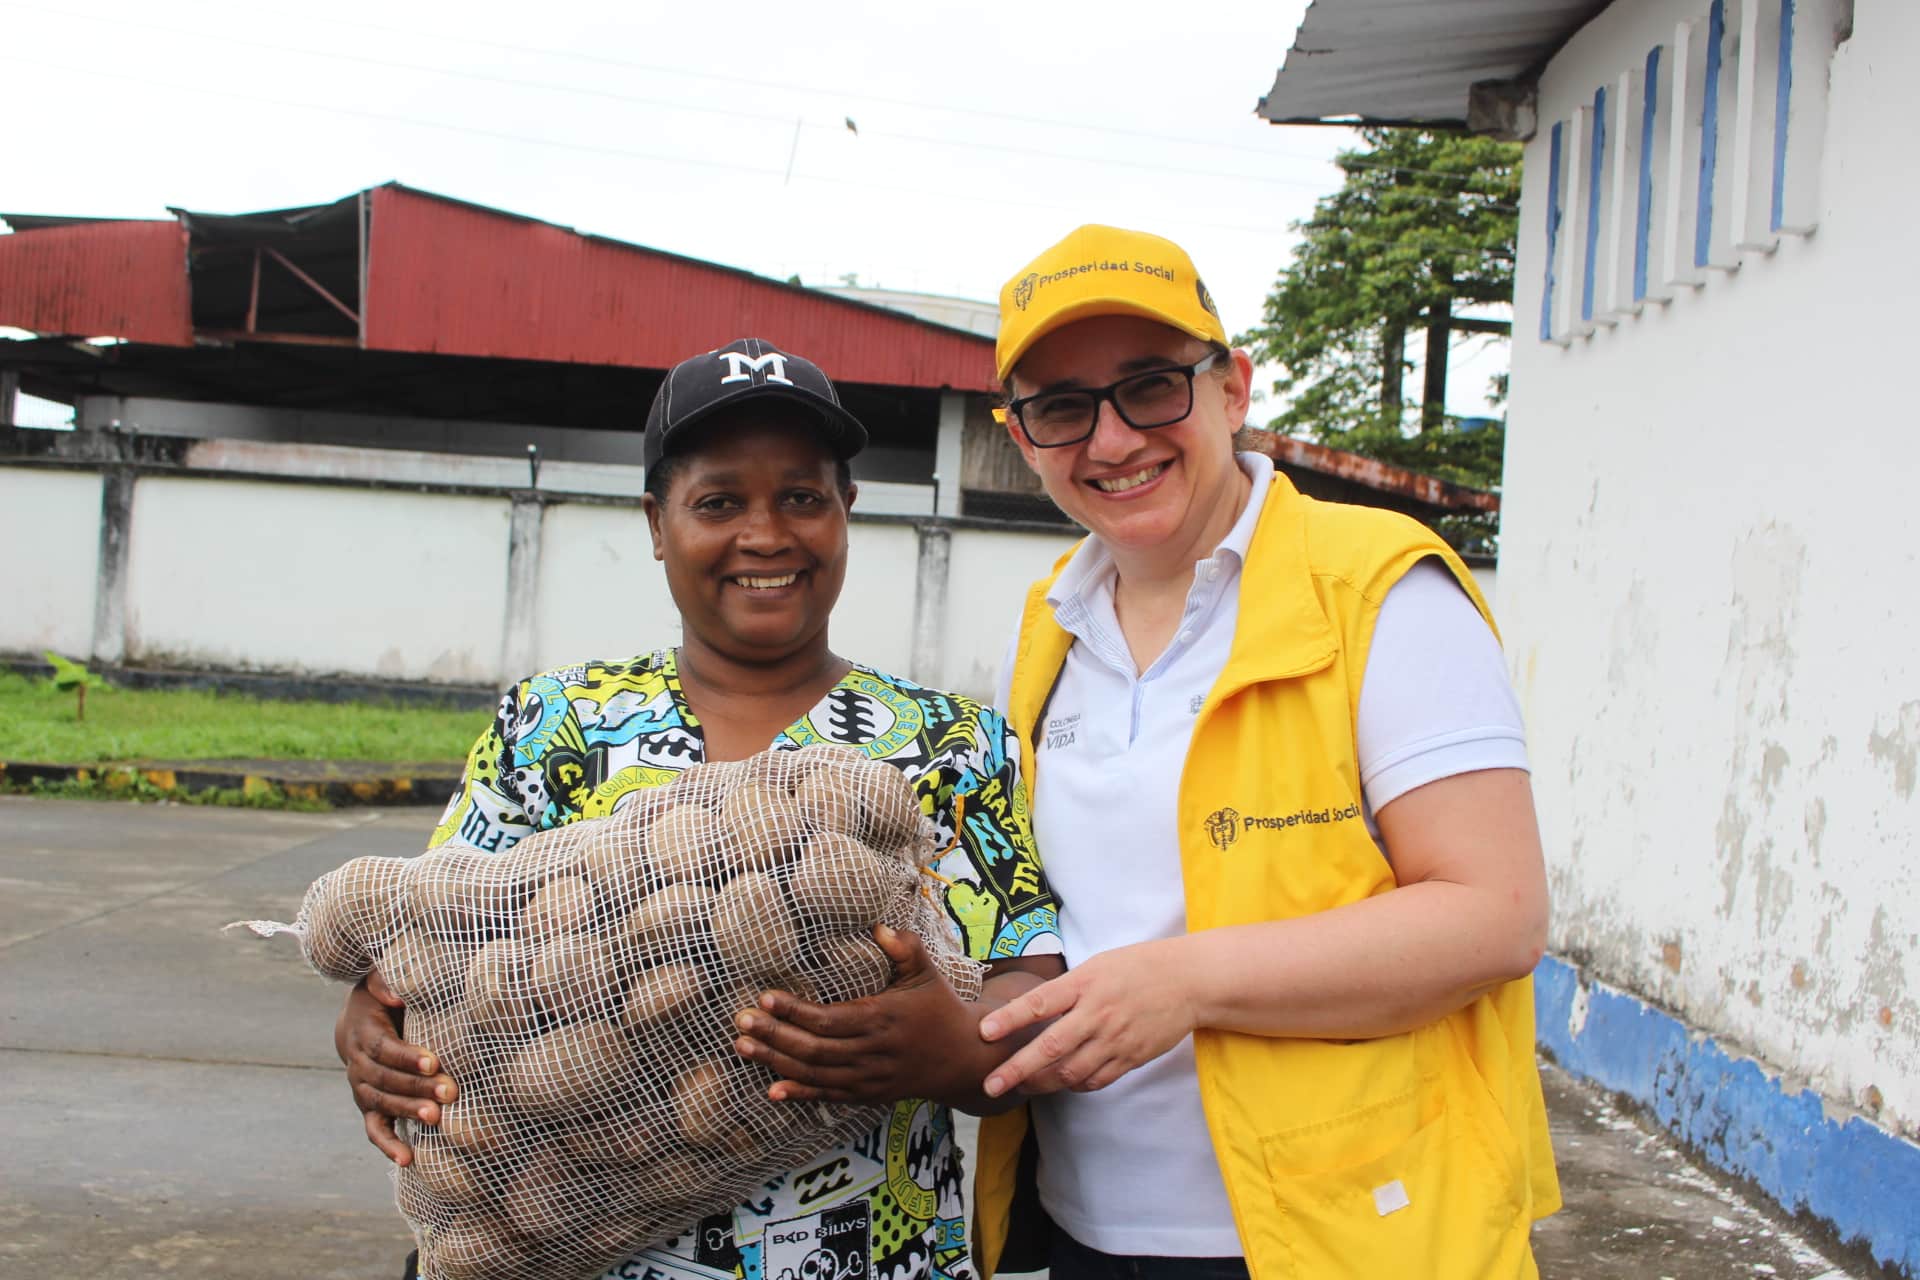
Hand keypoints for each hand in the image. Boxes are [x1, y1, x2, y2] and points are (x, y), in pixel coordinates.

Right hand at [334, 968, 457, 1165]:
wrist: (359, 1020)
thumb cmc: (382, 997)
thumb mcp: (379, 981)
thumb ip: (385, 982)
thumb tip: (395, 991)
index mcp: (362, 1033)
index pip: (383, 1048)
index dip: (406, 1057)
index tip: (434, 1062)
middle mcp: (357, 1065)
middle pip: (385, 1080)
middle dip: (417, 1088)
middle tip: (450, 1092)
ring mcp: (362, 1089)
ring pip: (382, 1105)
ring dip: (408, 1112)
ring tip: (436, 1118)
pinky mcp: (370, 1107)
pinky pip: (375, 1130)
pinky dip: (388, 1146)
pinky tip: (407, 1160)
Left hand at [731, 926, 982, 1107]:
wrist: (964, 1061)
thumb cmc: (940, 1009)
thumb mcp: (927, 973)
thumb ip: (905, 948)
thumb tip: (879, 926)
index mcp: (883, 1019)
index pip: (829, 1019)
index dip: (794, 1011)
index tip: (764, 997)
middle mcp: (873, 1053)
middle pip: (814, 1050)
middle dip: (774, 1036)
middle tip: (740, 1021)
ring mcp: (869, 1079)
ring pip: (815, 1075)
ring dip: (775, 1062)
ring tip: (742, 1047)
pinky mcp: (868, 1096)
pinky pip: (828, 1097)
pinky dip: (799, 1095)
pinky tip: (771, 1090)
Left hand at [979, 937, 1196, 1097]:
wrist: (1188, 981)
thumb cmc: (1136, 968)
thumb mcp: (1097, 966)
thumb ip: (1066, 990)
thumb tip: (1031, 1013)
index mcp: (1085, 983)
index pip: (1040, 1002)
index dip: (1010, 1018)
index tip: (984, 1033)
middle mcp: (1097, 1013)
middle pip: (1051, 1047)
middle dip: (1017, 1069)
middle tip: (990, 1085)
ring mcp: (1115, 1039)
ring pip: (1071, 1072)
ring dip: (1042, 1083)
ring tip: (1021, 1086)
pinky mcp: (1131, 1058)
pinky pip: (1096, 1080)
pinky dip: (1075, 1085)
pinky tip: (1063, 1082)